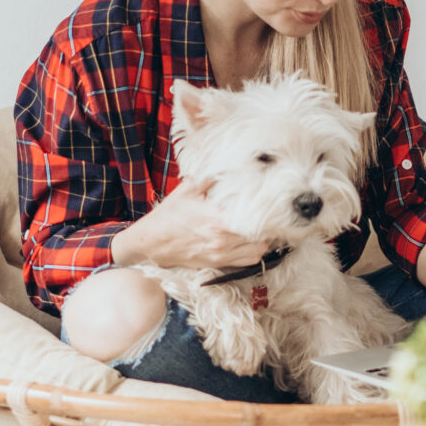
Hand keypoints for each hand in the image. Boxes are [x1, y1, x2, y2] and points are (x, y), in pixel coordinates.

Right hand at [111, 179, 269, 268]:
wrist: (151, 243)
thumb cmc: (169, 215)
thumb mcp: (188, 189)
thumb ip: (212, 176)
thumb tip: (232, 163)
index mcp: (216, 219)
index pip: (254, 218)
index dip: (267, 211)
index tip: (273, 202)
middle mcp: (222, 240)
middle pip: (261, 236)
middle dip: (270, 224)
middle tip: (274, 211)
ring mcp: (221, 254)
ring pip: (258, 251)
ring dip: (266, 239)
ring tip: (266, 225)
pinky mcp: (219, 263)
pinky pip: (248, 261)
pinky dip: (256, 251)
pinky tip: (255, 239)